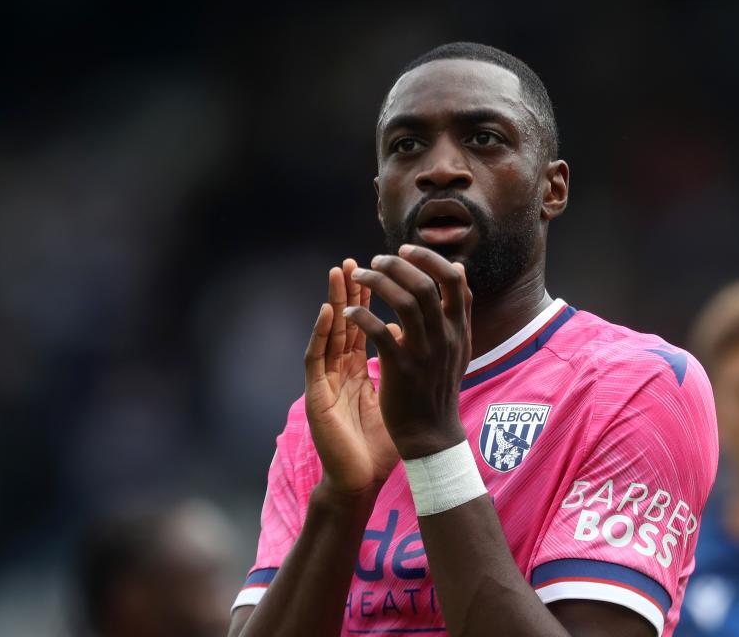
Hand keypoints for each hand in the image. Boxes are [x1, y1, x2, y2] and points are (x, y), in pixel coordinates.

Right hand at [304, 259, 400, 494]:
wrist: (360, 478)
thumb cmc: (382, 441)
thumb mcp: (398, 396)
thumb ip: (405, 367)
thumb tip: (422, 342)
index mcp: (361, 368)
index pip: (367, 323)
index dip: (374, 298)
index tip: (386, 271)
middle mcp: (342, 368)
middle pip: (346, 320)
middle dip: (353, 289)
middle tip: (357, 261)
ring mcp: (328, 379)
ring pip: (329, 331)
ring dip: (334, 300)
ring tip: (340, 272)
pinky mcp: (316, 394)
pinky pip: (316, 358)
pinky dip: (320, 333)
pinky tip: (329, 312)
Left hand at [345, 245, 472, 458]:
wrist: (431, 433)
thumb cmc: (439, 386)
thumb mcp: (458, 346)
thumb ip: (458, 309)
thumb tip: (459, 269)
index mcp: (459, 329)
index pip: (454, 280)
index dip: (430, 259)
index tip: (406, 250)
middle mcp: (445, 336)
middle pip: (426, 285)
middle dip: (398, 265)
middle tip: (376, 259)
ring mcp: (425, 352)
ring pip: (404, 302)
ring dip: (377, 282)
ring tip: (358, 276)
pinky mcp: (401, 368)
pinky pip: (380, 332)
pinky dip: (363, 316)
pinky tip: (350, 312)